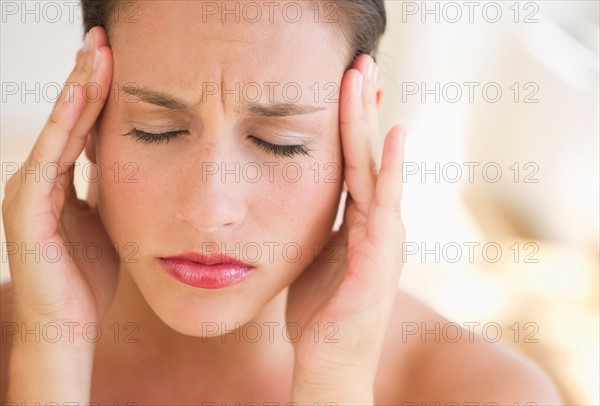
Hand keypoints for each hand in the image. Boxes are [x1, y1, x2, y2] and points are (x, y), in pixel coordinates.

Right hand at [2, 27, 114, 347]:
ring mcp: (30, 192)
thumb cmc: (89, 276)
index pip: (81, 125)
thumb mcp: (107, 221)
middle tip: (101, 38)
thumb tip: (128, 163)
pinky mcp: (28, 210)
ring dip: (76, 91)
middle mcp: (41, 179)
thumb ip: (111, 190)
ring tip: (94, 53)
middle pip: (67, 119)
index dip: (96, 91)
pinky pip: (49, 159)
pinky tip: (81, 98)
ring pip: (56, 130)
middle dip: (85, 78)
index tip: (114, 57)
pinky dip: (63, 127)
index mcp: (62, 181)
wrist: (68, 323)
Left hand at [287, 54, 405, 402]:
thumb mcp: (314, 255)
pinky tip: (391, 138)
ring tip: (367, 80)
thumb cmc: (320, 312)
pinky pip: (384, 210)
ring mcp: (383, 242)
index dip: (349, 121)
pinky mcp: (379, 264)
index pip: (353, 160)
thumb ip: (317, 224)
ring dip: (371, 124)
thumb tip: (295, 196)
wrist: (329, 364)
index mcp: (358, 221)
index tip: (342, 81)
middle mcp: (377, 224)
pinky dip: (389, 172)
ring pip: (376, 171)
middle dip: (360, 108)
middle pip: (367, 155)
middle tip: (358, 61)